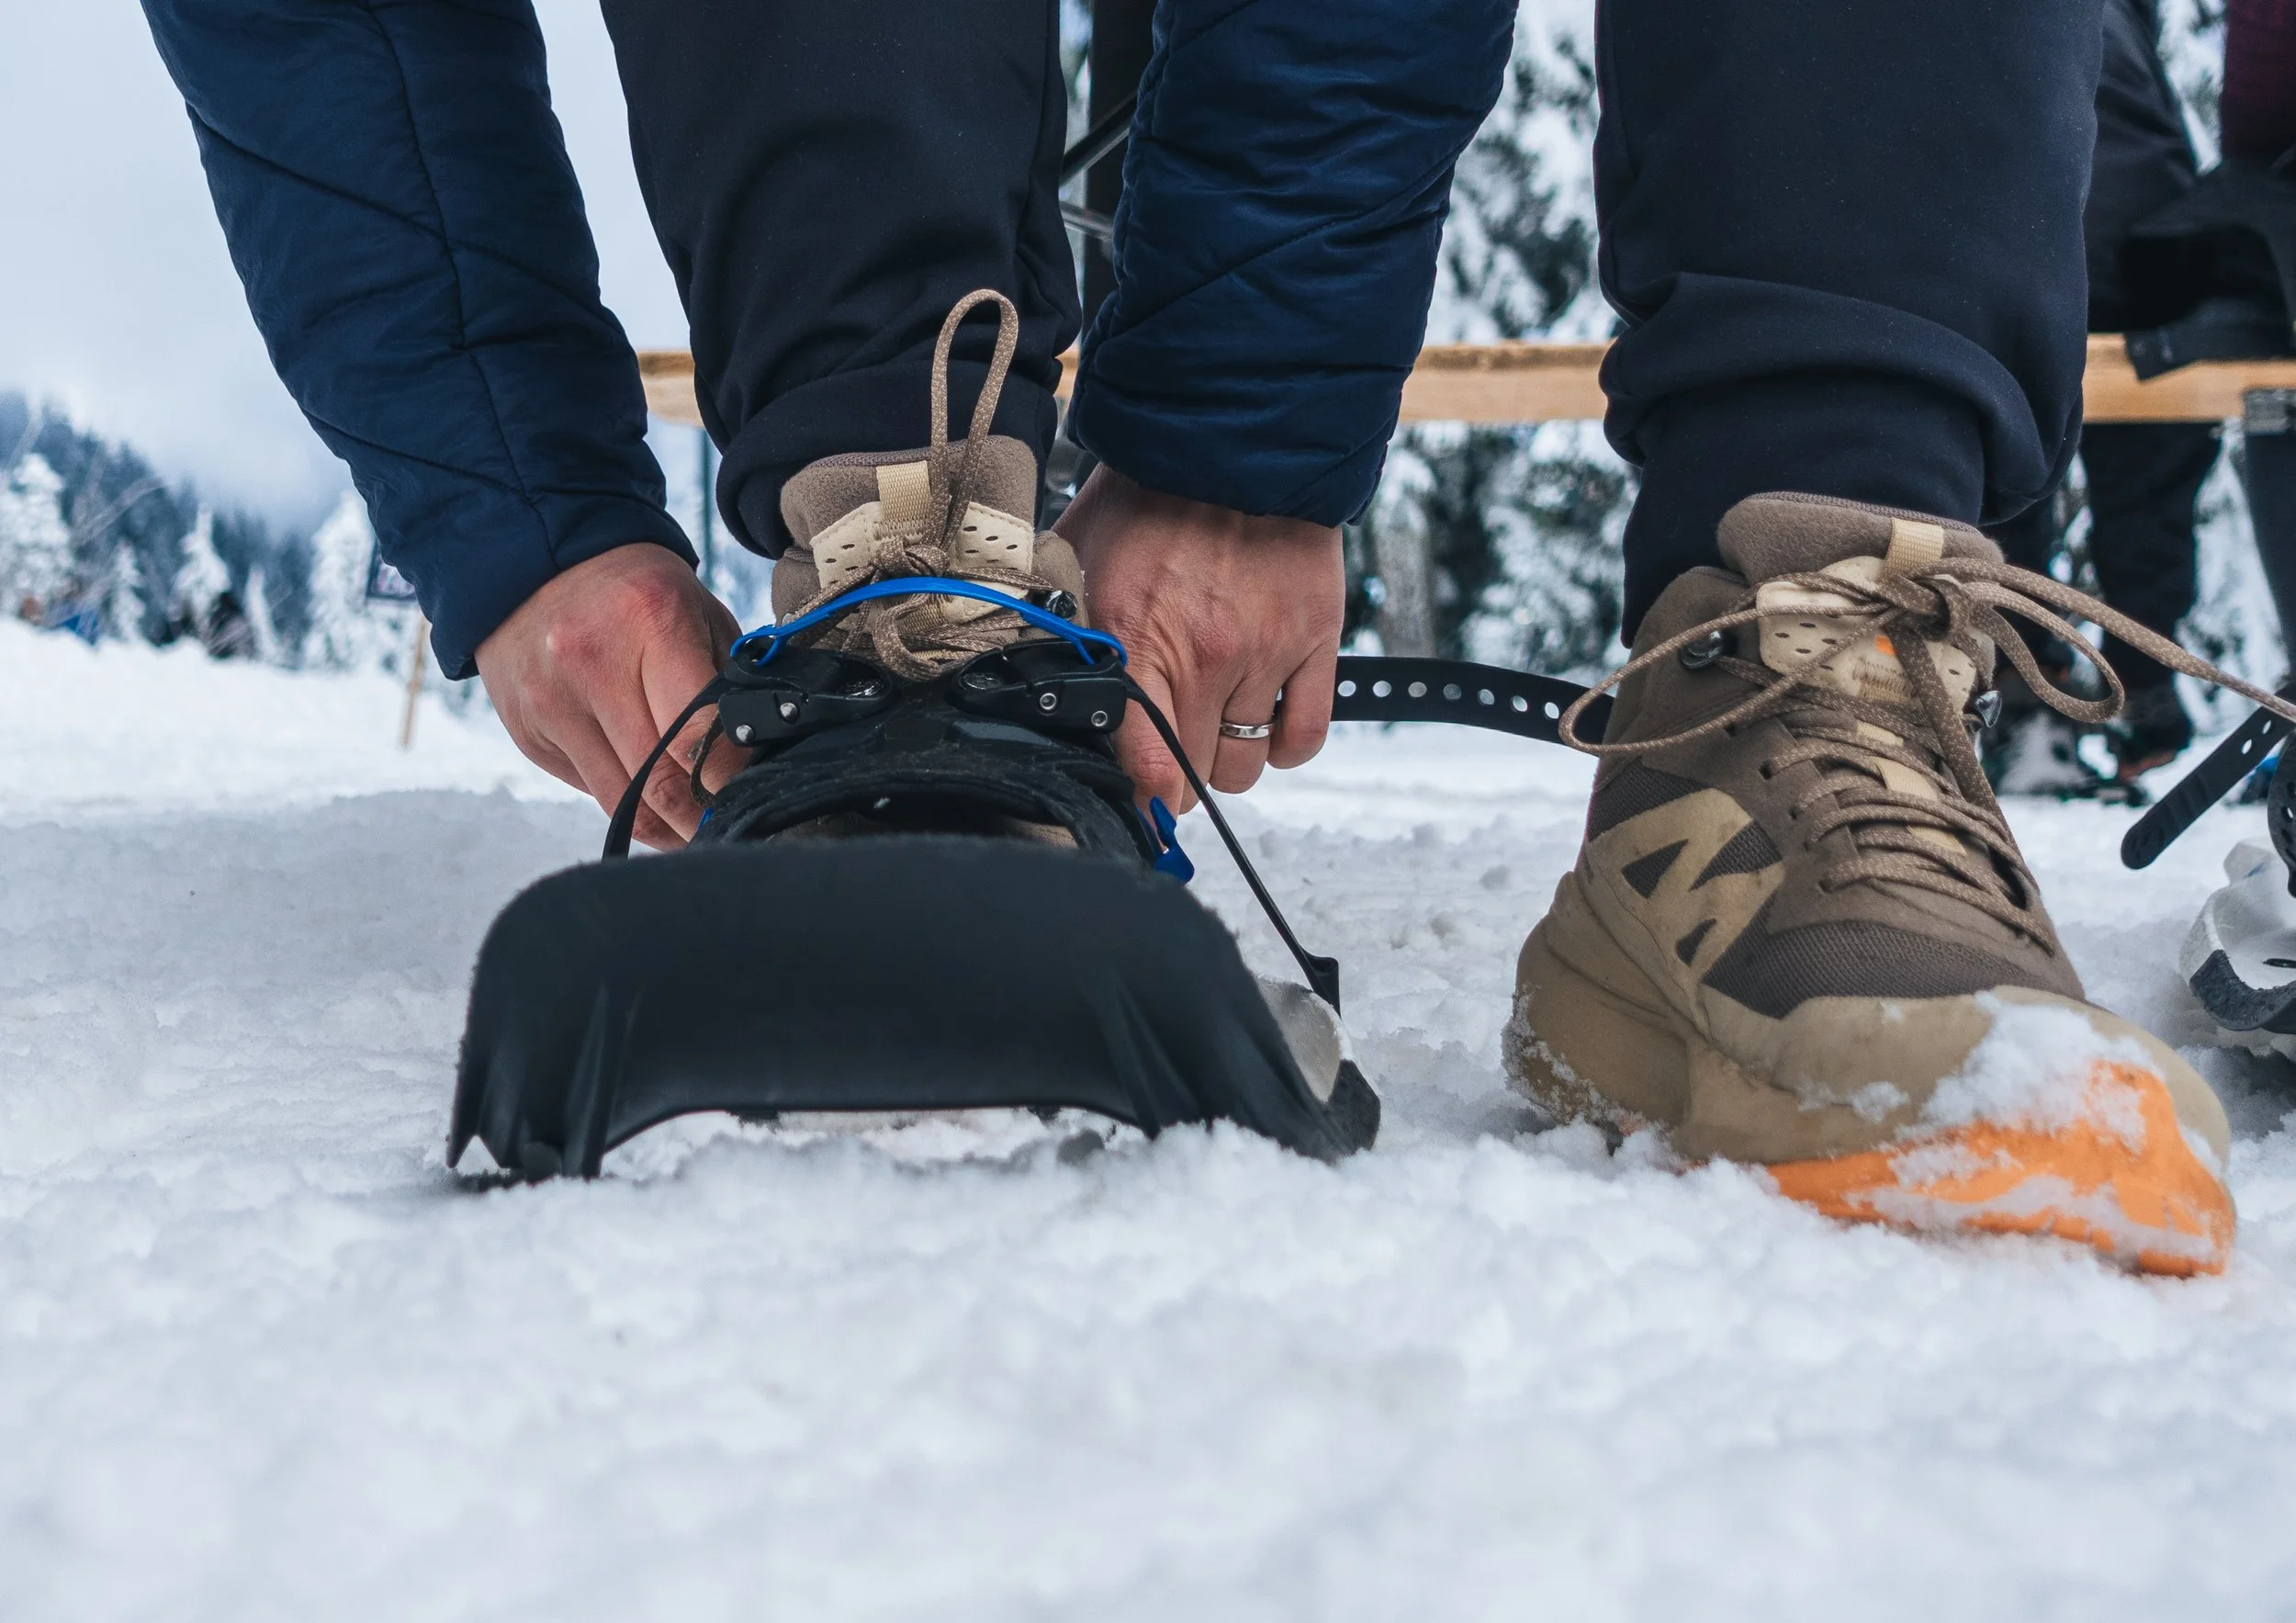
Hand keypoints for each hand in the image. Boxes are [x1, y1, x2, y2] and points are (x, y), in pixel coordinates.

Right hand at [475, 543, 744, 849]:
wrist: (537, 562)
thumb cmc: (639, 594)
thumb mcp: (699, 614)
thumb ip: (729, 683)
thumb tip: (760, 759)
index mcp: (650, 624)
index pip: (698, 735)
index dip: (731, 781)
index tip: (756, 798)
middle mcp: (590, 665)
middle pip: (657, 781)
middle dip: (702, 820)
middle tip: (733, 830)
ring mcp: (550, 703)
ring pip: (621, 802)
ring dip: (667, 830)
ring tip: (698, 833)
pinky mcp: (527, 733)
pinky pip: (589, 790)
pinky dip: (627, 804)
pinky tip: (651, 799)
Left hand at [1058, 466, 1343, 811]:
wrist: (1228, 440)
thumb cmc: (1147, 499)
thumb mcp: (1074, 562)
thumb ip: (1056, 630)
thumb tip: (1024, 686)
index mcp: (1139, 641)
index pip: (1144, 764)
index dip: (1137, 799)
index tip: (1133, 804)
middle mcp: (1206, 656)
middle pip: (1194, 776)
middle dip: (1174, 778)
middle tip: (1163, 754)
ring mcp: (1265, 653)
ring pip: (1244, 765)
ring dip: (1224, 761)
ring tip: (1208, 727)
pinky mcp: (1314, 641)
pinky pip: (1304, 734)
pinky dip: (1283, 748)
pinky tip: (1261, 728)